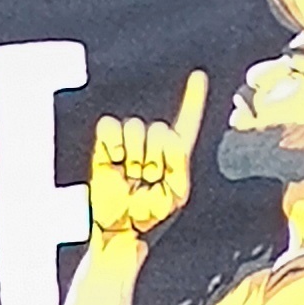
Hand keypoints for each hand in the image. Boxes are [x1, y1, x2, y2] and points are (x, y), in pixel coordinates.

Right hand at [87, 72, 206, 242]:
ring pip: (134, 126)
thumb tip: (168, 135)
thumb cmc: (150, 216)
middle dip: (154, 156)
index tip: (198, 76)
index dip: (193, 98)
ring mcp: (128, 144)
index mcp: (175, 154)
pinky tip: (115, 158)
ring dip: (132, 153)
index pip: (186, 121)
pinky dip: (111, 139)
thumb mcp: (175, 194)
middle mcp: (152, 144)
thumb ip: (178, 162)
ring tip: (130, 174)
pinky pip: (109, 125)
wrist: (119, 228)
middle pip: (158, 128)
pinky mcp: (105, 146)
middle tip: (148, 179)